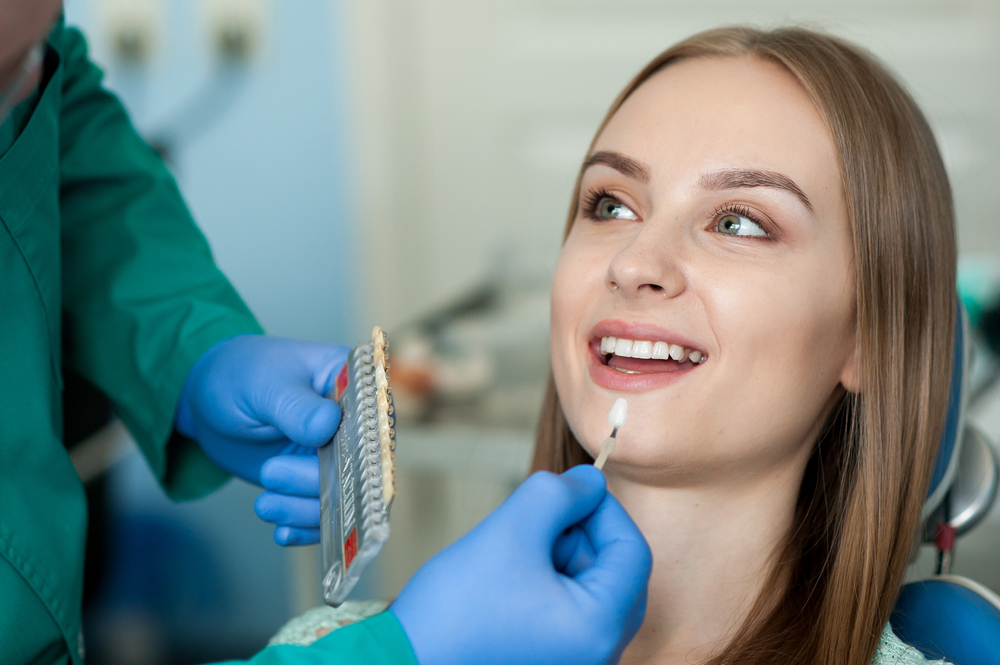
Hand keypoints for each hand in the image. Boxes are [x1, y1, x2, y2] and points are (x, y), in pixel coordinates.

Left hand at [176, 335, 347, 544]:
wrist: (211, 401)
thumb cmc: (242, 376)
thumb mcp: (264, 386)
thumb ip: (297, 407)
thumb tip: (329, 424)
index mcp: (355, 383)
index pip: (375, 419)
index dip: (362, 446)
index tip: (336, 465)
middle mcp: (355, 424)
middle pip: (359, 465)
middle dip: (319, 481)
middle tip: (271, 472)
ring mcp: (337, 456)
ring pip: (341, 496)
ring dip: (305, 509)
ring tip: (265, 504)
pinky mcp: (316, 482)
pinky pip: (323, 513)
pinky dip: (304, 526)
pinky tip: (282, 531)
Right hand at [390, 465, 651, 664]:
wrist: (403, 663)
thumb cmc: (455, 609)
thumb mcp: (511, 530)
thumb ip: (559, 495)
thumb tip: (591, 481)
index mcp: (600, 627)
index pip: (633, 551)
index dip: (603, 509)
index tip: (568, 490)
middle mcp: (599, 655)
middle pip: (616, 572)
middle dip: (580, 535)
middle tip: (535, 521)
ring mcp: (577, 662)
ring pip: (591, 588)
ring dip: (560, 556)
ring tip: (512, 553)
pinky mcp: (554, 663)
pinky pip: (571, 612)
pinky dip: (549, 583)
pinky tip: (509, 578)